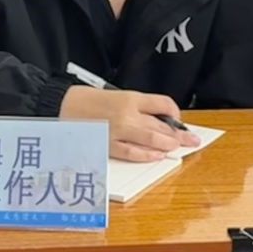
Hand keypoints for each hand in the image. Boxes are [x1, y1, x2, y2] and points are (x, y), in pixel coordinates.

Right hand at [59, 86, 200, 163]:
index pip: (163, 104)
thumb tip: (158, 121)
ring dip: (167, 145)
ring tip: (177, 147)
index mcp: (130, 98)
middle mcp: (127, 114)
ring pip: (152, 140)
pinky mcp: (109, 145)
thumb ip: (138, 108)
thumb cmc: (88, 100)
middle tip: (190, 139)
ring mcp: (119, 131)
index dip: (175, 113)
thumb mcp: (117, 95)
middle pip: (162, 125)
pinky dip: (147, 155)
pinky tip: (157, 156)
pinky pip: (133, 153)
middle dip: (178, 134)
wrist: (62, 105)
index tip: (178, 119)